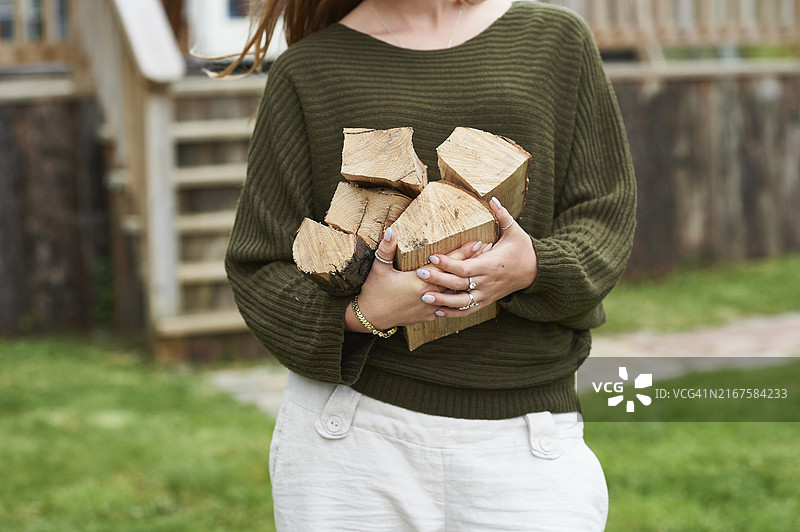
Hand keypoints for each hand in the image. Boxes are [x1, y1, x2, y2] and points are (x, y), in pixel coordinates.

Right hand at [345, 227, 489, 331]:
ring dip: (470, 280)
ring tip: (483, 270)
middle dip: (474, 264)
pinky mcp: (429, 315)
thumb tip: (391, 230)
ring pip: (456, 293)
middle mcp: (430, 294)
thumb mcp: (379, 269)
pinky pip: (449, 307)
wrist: (371, 317)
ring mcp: (431, 307)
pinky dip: (459, 298)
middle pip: (458, 277)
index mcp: (420, 280)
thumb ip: (386, 249)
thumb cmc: (374, 292)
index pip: (448, 264)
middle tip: (489, 253)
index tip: (478, 242)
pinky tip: (468, 292)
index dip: (463, 253)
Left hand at [416, 197, 537, 317]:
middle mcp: (487, 281)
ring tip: (424, 296)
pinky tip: (437, 311)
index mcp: (490, 264)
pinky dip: (453, 313)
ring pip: (462, 301)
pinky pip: (468, 310)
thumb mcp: (514, 231)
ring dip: (442, 301)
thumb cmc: (523, 249)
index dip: (448, 263)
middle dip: (438, 279)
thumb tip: (492, 198)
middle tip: (419, 273)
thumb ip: (502, 216)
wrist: (535, 272)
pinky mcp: (486, 301)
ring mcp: (486, 293)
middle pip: (459, 283)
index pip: (465, 267)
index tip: (432, 256)